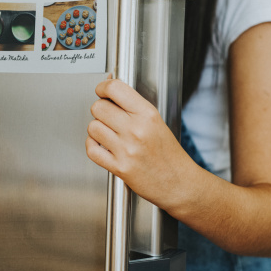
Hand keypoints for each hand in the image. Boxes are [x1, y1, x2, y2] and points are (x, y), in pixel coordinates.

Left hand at [85, 78, 193, 208]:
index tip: (102, 90)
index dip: (103, 87)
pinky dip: (92, 146)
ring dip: (97, 129)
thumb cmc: (169, 154)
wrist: (178, 182)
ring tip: (108, 133)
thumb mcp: (157, 122)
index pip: (115, 89)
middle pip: (99, 107)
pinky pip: (92, 149)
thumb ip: (134, 107)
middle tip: (107, 115)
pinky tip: (102, 145)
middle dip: (100, 110)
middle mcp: (136, 130)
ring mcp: (127, 149)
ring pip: (93, 127)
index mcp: (148, 115)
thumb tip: (110, 91)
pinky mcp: (119, 167)